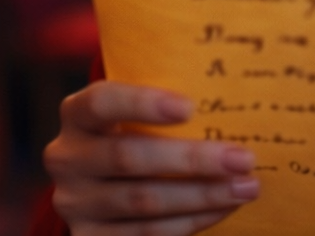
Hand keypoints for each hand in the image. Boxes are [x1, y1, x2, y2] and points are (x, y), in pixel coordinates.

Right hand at [46, 81, 259, 234]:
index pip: (102, 101)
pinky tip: (223, 208)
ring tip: (246, 187)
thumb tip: (235, 92)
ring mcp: (76, 203)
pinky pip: (147, 234)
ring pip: (143, 201)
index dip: (143, 104)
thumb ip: (170, 97)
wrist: (104, 181)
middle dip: (193, 159)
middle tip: (243, 158)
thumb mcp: (139, 108)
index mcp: (77, 113)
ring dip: (202, 195)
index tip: (190, 107)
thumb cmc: (138, 129)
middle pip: (129, 157)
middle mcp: (68, 158)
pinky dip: (192, 221)